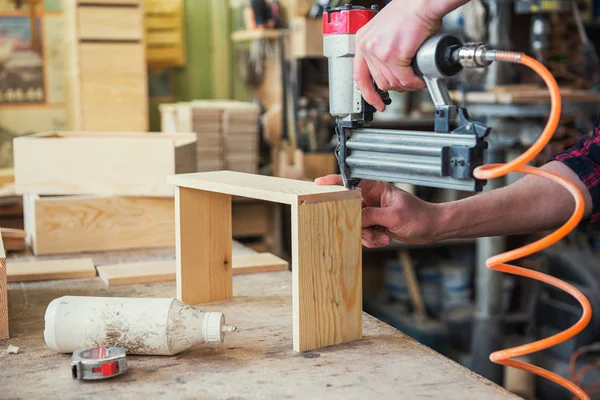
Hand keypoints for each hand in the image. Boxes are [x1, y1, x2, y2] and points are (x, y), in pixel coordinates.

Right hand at [315, 175, 441, 247]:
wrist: (432, 229)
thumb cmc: (419, 216)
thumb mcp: (393, 216)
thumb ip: (371, 216)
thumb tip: (354, 219)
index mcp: (376, 188)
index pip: (351, 182)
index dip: (334, 182)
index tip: (319, 185)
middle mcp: (372, 198)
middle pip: (349, 209)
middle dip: (358, 224)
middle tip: (369, 230)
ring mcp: (373, 212)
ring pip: (356, 224)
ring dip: (368, 235)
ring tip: (384, 236)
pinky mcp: (375, 223)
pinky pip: (363, 233)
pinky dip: (372, 239)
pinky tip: (385, 238)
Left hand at [354, 0, 468, 110]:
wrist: (421, 2)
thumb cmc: (409, 11)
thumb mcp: (385, 31)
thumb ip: (383, 49)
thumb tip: (391, 70)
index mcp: (362, 41)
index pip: (359, 76)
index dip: (368, 93)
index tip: (375, 103)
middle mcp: (367, 47)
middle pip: (379, 82)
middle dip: (396, 87)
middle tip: (408, 85)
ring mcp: (379, 52)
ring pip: (392, 82)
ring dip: (406, 86)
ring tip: (416, 81)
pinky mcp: (394, 55)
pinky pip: (405, 79)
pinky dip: (414, 83)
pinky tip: (420, 80)